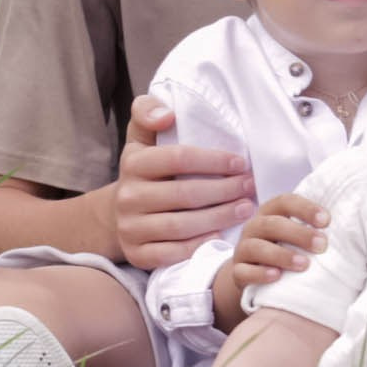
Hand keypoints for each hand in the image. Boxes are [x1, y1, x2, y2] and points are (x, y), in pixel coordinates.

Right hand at [113, 95, 255, 269]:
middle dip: (224, 190)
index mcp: (133, 163)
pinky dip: (197, 246)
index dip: (213, 160)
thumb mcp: (140, 137)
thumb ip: (148, 112)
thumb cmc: (144, 171)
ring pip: (181, 226)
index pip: (178, 158)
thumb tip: (166, 114)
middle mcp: (128, 196)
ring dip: (219, 217)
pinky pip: (171, 254)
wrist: (116, 213)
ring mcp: (130, 228)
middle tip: (249, 187)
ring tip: (245, 208)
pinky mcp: (136, 254)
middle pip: (184, 194)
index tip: (240, 162)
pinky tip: (220, 237)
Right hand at [232, 192, 329, 286]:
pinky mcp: (237, 272)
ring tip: (304, 265)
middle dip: (298, 233)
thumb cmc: (284, 249)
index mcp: (271, 213)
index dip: (305, 208)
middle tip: (322, 245)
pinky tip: (277, 277)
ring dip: (282, 255)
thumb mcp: (295, 236)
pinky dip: (260, 274)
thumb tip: (348, 225)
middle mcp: (254, 228)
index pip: (285, 202)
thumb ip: (312, 228)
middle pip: (272, 224)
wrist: (252, 275)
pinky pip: (243, 271)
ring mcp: (243, 250)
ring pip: (256, 247)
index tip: (327, 220)